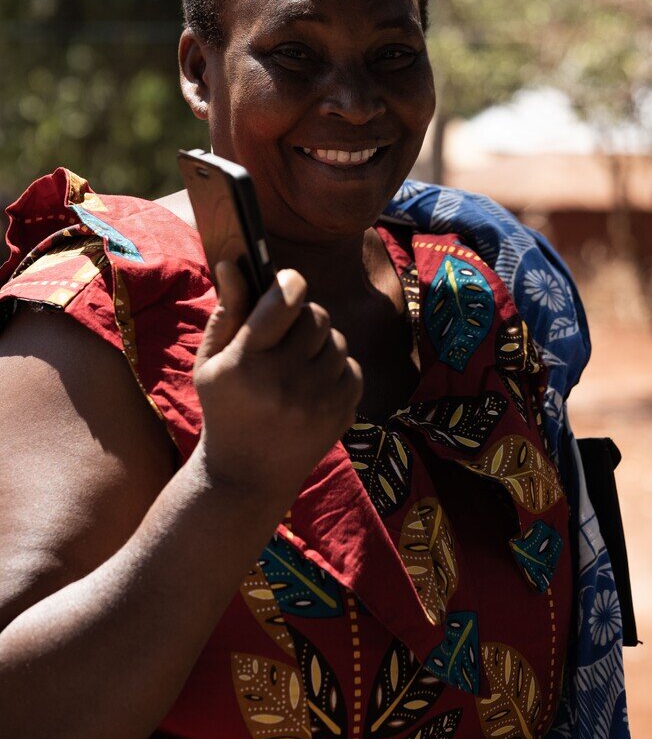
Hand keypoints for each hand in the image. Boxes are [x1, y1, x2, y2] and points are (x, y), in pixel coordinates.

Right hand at [192, 261, 362, 499]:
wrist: (248, 477)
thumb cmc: (224, 408)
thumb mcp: (211, 362)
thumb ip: (227, 311)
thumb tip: (233, 262)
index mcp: (246, 363)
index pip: (284, 300)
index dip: (289, 282)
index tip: (287, 283)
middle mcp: (284, 382)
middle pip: (316, 315)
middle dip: (303, 316)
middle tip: (286, 331)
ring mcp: (317, 401)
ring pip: (337, 340)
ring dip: (319, 344)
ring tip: (296, 363)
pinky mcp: (342, 414)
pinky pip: (352, 366)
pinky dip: (335, 369)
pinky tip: (312, 385)